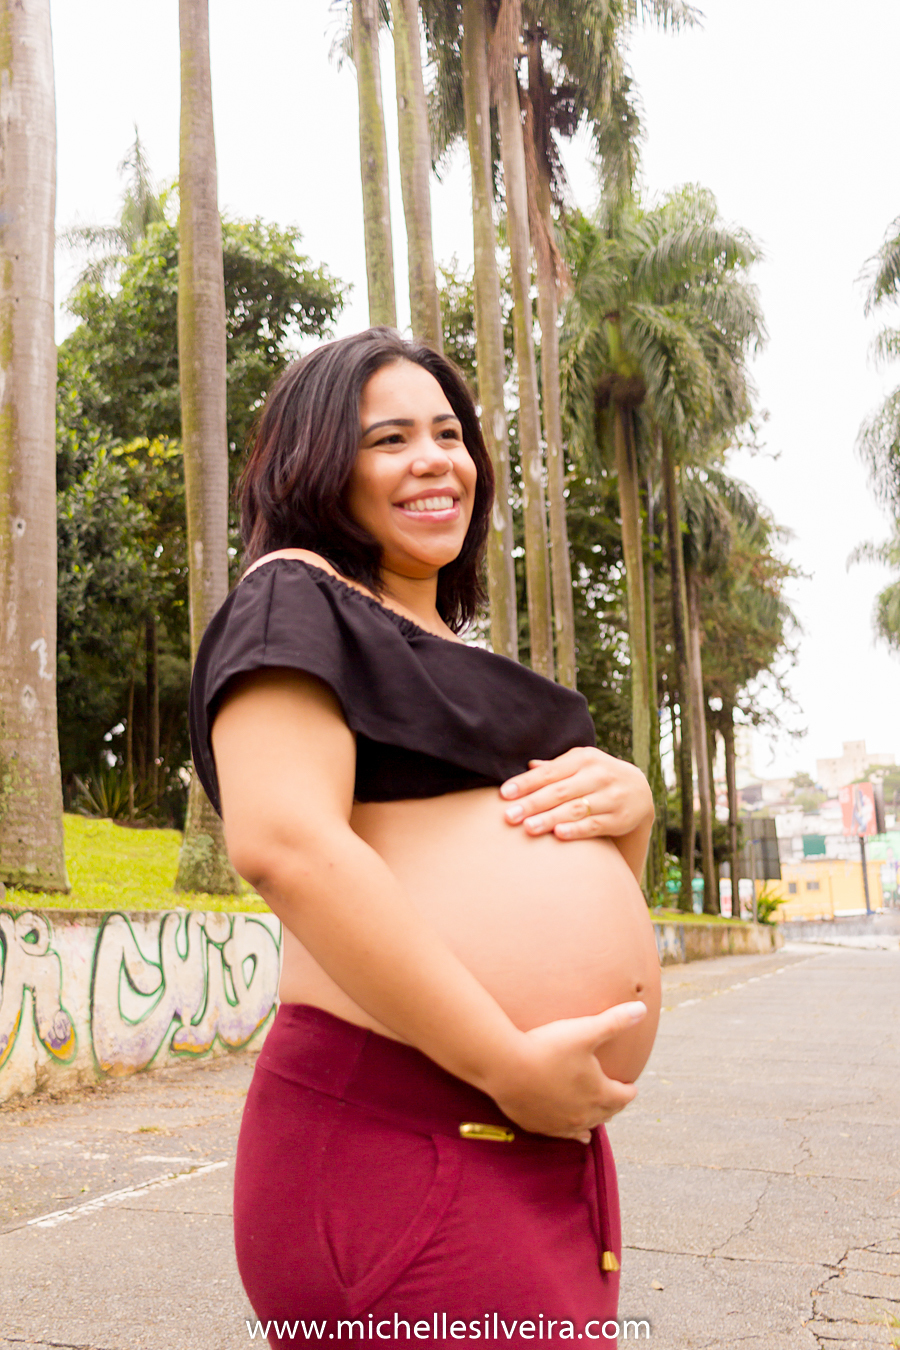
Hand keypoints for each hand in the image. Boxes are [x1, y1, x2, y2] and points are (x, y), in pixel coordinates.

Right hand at [487, 1001, 646, 1141]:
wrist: (506, 1067)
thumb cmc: (547, 1047)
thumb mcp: (584, 1031)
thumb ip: (614, 1021)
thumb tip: (641, 1010)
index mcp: (599, 1094)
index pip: (623, 1096)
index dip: (629, 1090)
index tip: (631, 1086)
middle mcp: (584, 1115)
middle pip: (607, 1113)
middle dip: (614, 1105)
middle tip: (616, 1097)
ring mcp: (561, 1124)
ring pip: (587, 1126)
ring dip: (596, 1119)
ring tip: (600, 1116)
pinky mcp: (540, 1126)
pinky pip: (564, 1135)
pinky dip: (575, 1134)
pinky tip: (578, 1136)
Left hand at [500, 746, 653, 840]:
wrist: (639, 791)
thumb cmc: (596, 776)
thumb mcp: (579, 765)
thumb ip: (555, 767)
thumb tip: (528, 766)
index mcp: (584, 758)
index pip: (550, 772)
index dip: (526, 783)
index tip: (505, 794)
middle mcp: (598, 775)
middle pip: (559, 791)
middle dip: (532, 804)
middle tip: (509, 816)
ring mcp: (610, 797)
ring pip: (575, 809)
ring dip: (550, 819)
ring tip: (528, 827)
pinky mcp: (618, 818)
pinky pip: (594, 825)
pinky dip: (576, 830)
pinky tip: (558, 834)